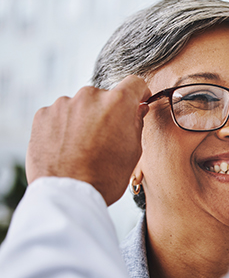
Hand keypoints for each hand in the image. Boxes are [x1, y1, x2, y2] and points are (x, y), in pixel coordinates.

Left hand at [26, 76, 150, 205]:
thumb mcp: (134, 151)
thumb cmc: (105, 176)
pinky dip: (64, 126)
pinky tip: (67, 147)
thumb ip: (136, 123)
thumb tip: (137, 109)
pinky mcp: (43, 115)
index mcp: (117, 103)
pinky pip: (59, 115)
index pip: (134, 83)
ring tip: (83, 146)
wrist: (69, 194)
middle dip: (107, 112)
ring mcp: (63, 104)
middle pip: (104, 97)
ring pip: (80, 106)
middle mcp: (89, 96)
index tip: (137, 102)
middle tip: (106, 136)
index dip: (138, 93)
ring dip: (83, 119)